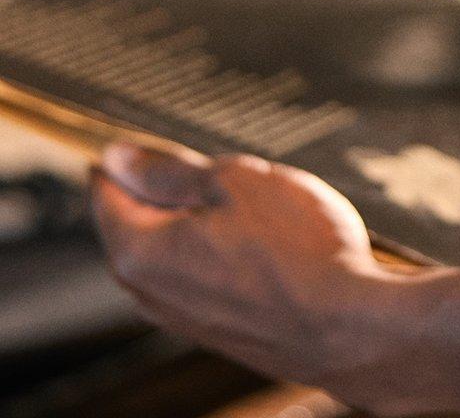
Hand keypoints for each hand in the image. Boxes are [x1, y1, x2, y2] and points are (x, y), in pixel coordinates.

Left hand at [90, 142, 390, 402]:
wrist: (345, 324)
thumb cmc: (296, 249)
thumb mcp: (235, 182)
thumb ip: (170, 172)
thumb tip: (121, 158)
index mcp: (140, 252)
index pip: (107, 192)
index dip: (131, 156)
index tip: (156, 138)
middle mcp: (149, 293)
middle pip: (139, 222)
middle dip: (172, 188)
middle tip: (222, 166)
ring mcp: (182, 317)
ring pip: (174, 249)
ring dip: (202, 219)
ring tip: (256, 202)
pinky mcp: (216, 329)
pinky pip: (201, 276)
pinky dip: (222, 249)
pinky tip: (267, 239)